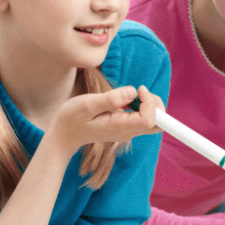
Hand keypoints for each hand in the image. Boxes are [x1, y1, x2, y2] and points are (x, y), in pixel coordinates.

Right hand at [45, 85, 161, 157]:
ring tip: (133, 94)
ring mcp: (128, 131)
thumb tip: (133, 92)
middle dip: (156, 104)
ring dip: (150, 104)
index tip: (138, 89)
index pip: (149, 120)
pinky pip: (145, 119)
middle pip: (159, 123)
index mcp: (119, 127)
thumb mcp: (86, 105)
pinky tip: (129, 100)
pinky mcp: (127, 127)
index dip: (150, 102)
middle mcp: (128, 132)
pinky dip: (144, 106)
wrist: (64, 134)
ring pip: (154, 121)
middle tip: (140, 92)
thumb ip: (110, 99)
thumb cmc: (72, 118)